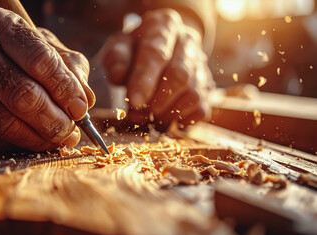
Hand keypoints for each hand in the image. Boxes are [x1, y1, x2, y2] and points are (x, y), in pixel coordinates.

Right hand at [0, 8, 94, 150]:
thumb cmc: (20, 54)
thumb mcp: (50, 50)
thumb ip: (71, 71)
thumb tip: (85, 102)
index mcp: (1, 24)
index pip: (40, 60)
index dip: (65, 90)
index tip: (80, 108)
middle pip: (21, 95)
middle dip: (54, 120)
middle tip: (71, 131)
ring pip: (3, 120)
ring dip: (37, 137)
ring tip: (58, 139)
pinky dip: (17, 143)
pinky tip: (33, 139)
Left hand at [103, 8, 213, 130]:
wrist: (160, 46)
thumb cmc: (136, 49)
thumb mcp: (119, 46)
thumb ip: (117, 59)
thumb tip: (118, 76)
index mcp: (164, 26)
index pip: (157, 53)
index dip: (145, 80)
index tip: (134, 102)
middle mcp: (188, 42)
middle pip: (180, 76)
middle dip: (157, 101)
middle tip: (137, 114)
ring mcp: (201, 64)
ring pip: (193, 95)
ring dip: (168, 114)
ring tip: (148, 118)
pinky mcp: (207, 86)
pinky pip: (201, 109)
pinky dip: (181, 120)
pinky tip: (164, 119)